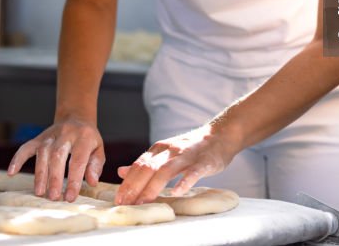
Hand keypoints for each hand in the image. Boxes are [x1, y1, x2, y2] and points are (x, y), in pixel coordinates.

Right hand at [7, 116, 103, 201]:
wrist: (75, 118)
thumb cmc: (88, 140)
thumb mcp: (98, 149)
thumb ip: (95, 165)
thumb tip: (92, 182)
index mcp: (84, 137)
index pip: (78, 160)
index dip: (74, 179)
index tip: (70, 197)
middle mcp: (65, 134)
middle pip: (58, 156)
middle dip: (55, 178)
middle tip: (54, 197)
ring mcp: (50, 135)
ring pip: (42, 153)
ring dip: (40, 174)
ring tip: (40, 192)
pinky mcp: (38, 138)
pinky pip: (26, 147)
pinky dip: (17, 159)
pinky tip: (12, 173)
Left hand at [114, 123, 238, 205]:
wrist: (220, 135)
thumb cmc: (191, 148)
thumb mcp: (165, 152)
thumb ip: (145, 162)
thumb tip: (121, 172)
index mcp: (159, 149)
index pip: (138, 165)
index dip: (127, 182)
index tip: (118, 198)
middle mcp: (170, 150)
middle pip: (148, 168)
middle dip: (135, 186)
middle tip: (125, 203)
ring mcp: (186, 156)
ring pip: (166, 171)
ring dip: (152, 187)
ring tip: (143, 201)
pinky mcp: (203, 162)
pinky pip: (192, 173)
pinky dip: (183, 182)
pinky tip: (176, 193)